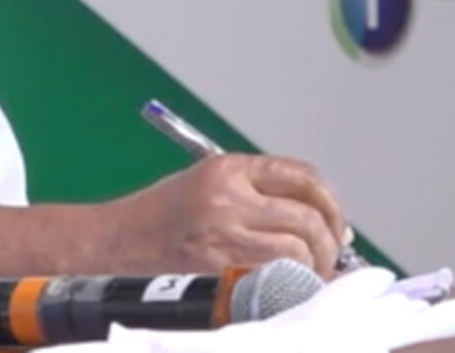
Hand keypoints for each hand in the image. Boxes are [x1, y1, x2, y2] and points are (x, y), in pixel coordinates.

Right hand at [104, 154, 347, 277]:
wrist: (118, 238)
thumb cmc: (161, 214)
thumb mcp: (208, 184)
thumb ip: (257, 192)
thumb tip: (316, 218)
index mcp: (228, 168)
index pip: (302, 175)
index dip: (329, 201)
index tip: (336, 221)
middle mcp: (229, 196)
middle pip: (307, 214)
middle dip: (330, 239)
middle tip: (332, 253)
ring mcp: (224, 233)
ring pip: (298, 247)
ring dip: (315, 264)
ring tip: (312, 272)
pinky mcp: (220, 266)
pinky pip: (277, 274)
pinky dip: (295, 281)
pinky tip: (292, 284)